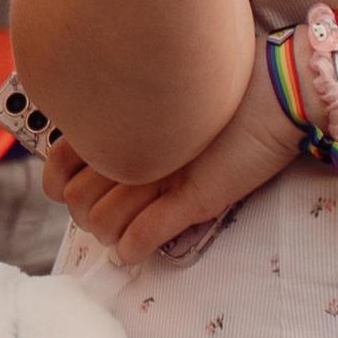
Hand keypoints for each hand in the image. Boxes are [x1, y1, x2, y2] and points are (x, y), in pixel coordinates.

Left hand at [43, 50, 298, 262]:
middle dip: (89, 214)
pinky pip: (143, 237)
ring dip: (112, 234)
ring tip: (130, 227)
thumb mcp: (165, 106)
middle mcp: (134, 144)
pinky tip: (138, 248)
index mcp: (120, 117)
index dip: (60, 186)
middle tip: (114, 209)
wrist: (279, 89)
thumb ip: (128, 122)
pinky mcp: (193, 198)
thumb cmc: (223, 93)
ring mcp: (161, 174)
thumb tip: (93, 157)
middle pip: (76, 201)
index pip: (57, 168)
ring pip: (103, 224)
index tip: (78, 186)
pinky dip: (134, 248)